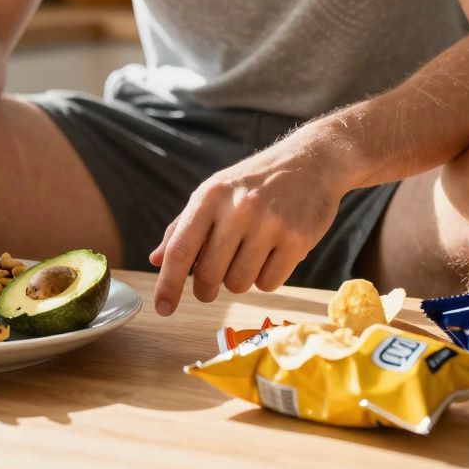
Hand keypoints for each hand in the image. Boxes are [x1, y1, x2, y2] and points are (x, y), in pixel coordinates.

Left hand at [149, 128, 352, 315]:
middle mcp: (239, 209)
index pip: (181, 249)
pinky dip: (267, 278)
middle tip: (214, 280)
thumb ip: (184, 226)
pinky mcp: (298, 239)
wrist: (311, 160)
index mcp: (210, 196)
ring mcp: (270, 224)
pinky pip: (269, 284)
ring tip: (250, 254)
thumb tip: (157, 259)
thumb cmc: (254, 182)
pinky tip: (273, 253)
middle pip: (209, 275)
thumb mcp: (214, 192)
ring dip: (240, 280)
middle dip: (207, 287)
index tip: (163, 308)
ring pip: (239, 284)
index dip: (168, 284)